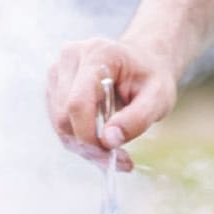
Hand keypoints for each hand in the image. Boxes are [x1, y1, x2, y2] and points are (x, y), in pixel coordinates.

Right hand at [42, 36, 177, 170]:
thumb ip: (137, 119)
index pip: (77, 103)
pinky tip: (100, 139)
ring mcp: (58, 70)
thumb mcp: (159, 98)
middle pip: (64, 115)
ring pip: (58, 122)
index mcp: (97, 53)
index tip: (111, 157)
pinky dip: (78, 137)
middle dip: (88, 145)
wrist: (142, 62)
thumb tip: (108, 141)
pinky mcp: (54, 85)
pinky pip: (58, 121)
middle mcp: (71, 57)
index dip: (88, 135)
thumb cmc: (151, 78)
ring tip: (114, 151)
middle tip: (119, 160)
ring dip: (83, 144)